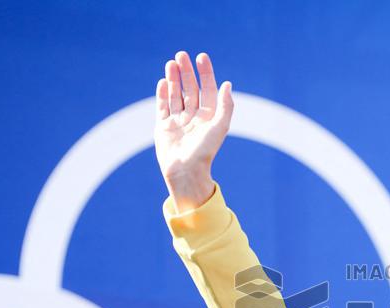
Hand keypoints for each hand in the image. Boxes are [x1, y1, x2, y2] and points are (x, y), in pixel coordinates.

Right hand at [155, 51, 233, 210]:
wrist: (185, 171)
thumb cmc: (205, 151)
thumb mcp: (220, 127)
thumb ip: (226, 106)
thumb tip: (227, 84)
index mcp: (209, 117)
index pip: (207, 90)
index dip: (205, 74)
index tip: (201, 58)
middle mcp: (194, 117)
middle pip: (190, 89)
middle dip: (186, 72)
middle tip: (181, 55)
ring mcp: (178, 121)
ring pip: (175, 95)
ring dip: (173, 79)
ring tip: (171, 63)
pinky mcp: (164, 127)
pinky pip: (163, 107)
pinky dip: (162, 94)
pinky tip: (163, 82)